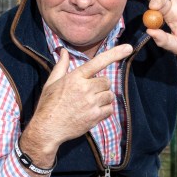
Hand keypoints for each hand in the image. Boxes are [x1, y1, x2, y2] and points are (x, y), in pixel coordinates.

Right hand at [19, 43, 132, 165]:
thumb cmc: (48, 104)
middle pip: (106, 81)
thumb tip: (64, 51)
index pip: (98, 62)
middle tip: (90, 92)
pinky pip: (110, 109)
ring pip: (110, 95)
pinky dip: (105, 110)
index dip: (115, 54)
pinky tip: (93, 112)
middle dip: (101, 86)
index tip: (128, 48)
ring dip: (104, 98)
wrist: (47, 128)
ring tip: (90, 103)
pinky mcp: (95, 116)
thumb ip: (61, 66)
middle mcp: (85, 88)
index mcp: (75, 77)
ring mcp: (91, 103)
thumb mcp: (51, 82)